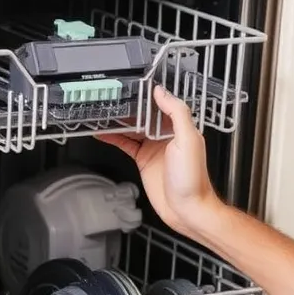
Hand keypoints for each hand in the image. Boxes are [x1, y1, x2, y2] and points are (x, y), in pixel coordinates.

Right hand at [97, 85, 223, 237]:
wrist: (187, 209)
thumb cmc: (193, 178)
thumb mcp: (188, 139)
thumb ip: (176, 113)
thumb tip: (161, 92)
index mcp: (179, 126)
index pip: (160, 104)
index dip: (145, 95)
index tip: (130, 86)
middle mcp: (166, 134)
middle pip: (143, 115)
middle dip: (127, 106)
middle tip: (109, 97)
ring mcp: (153, 147)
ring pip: (132, 128)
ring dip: (117, 121)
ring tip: (101, 111)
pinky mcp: (144, 160)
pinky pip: (126, 144)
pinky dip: (113, 138)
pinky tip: (102, 133)